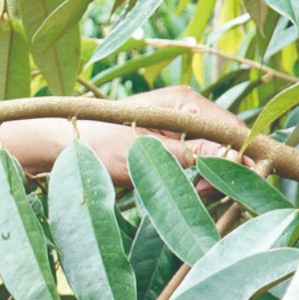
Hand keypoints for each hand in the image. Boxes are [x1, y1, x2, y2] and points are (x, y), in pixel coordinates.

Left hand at [0, 85, 245, 186]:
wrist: (52, 144)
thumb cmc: (92, 146)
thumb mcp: (145, 155)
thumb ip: (195, 157)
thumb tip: (243, 160)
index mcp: (185, 102)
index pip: (236, 130)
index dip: (246, 160)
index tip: (241, 190)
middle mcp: (187, 108)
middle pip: (229, 144)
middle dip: (224, 173)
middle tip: (204, 197)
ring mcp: (179, 125)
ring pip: (215, 157)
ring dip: (209, 181)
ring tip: (192, 196)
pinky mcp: (170, 144)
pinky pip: (198, 163)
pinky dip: (196, 181)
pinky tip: (185, 193)